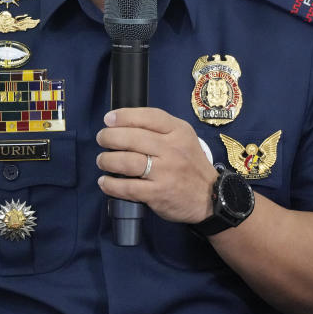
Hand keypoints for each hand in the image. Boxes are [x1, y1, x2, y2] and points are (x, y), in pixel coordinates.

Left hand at [96, 108, 218, 223]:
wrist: (211, 197)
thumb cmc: (190, 164)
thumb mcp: (184, 138)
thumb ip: (160, 129)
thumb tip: (124, 123)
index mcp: (179, 132)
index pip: (148, 117)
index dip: (124, 116)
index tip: (108, 119)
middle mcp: (172, 149)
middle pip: (133, 138)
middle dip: (109, 137)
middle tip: (102, 139)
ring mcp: (165, 172)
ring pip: (127, 161)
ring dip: (107, 160)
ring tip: (102, 160)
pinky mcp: (158, 193)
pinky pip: (128, 187)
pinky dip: (111, 184)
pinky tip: (105, 181)